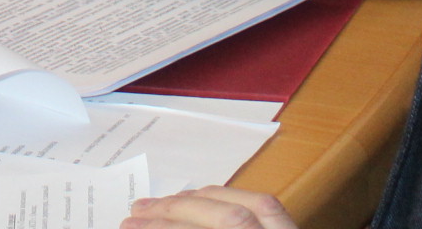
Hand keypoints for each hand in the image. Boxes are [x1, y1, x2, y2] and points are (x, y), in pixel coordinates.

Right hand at [123, 187, 297, 228]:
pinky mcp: (291, 228)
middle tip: (134, 215)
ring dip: (194, 201)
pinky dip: (226, 196)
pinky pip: (262, 203)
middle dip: (172, 214)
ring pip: (242, 207)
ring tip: (158, 205)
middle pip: (224, 219)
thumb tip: (156, 226)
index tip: (129, 228)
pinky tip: (201, 196)